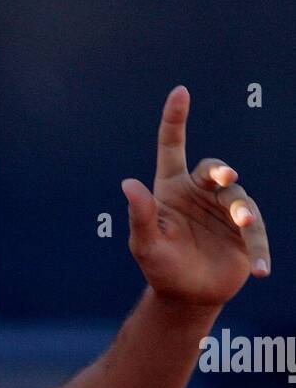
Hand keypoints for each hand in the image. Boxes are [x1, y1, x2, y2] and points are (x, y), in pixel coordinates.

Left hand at [121, 85, 270, 310]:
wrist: (187, 295)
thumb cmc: (161, 267)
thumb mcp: (145, 245)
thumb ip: (141, 216)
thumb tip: (128, 184)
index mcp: (172, 188)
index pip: (172, 148)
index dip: (175, 120)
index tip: (180, 92)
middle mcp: (201, 193)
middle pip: (213, 170)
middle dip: (221, 171)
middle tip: (226, 177)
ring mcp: (226, 210)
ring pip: (239, 200)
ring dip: (243, 213)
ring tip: (244, 226)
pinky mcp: (246, 232)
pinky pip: (256, 235)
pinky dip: (259, 249)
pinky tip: (260, 271)